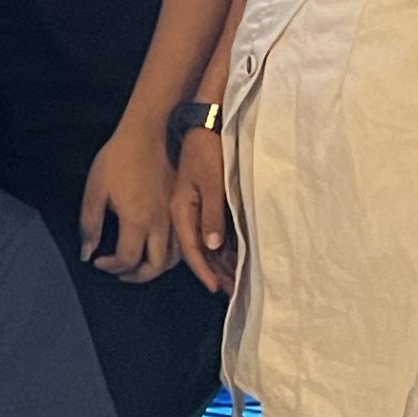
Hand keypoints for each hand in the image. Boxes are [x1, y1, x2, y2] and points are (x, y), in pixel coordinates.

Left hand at [82, 119, 175, 281]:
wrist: (147, 134)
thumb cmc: (118, 159)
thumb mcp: (95, 191)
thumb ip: (90, 225)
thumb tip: (87, 252)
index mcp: (137, 220)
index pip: (127, 259)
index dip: (111, 266)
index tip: (98, 261)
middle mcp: (160, 223)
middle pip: (155, 266)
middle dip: (136, 276)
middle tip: (118, 271)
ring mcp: (174, 217)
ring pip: (173, 258)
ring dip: (154, 268)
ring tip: (135, 265)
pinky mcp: (181, 209)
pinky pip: (181, 242)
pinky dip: (169, 255)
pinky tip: (153, 249)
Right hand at [172, 123, 236, 293]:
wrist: (206, 124)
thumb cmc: (208, 151)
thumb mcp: (212, 183)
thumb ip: (212, 215)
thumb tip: (212, 246)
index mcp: (181, 209)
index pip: (191, 247)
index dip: (204, 269)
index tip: (216, 287)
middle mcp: (185, 212)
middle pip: (199, 249)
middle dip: (215, 271)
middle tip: (232, 291)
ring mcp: (195, 207)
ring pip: (206, 243)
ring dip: (221, 262)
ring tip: (236, 281)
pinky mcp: (205, 201)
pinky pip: (212, 231)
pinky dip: (224, 247)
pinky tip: (235, 258)